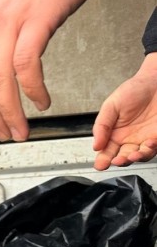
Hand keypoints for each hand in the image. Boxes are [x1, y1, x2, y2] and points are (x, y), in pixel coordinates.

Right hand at [92, 53, 156, 169]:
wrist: (156, 81)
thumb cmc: (135, 90)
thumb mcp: (110, 106)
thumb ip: (101, 126)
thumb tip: (96, 145)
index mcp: (114, 134)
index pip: (106, 152)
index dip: (103, 160)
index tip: (100, 165)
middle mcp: (129, 139)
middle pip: (122, 157)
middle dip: (119, 161)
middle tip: (116, 160)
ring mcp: (144, 139)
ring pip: (139, 156)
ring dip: (135, 158)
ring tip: (131, 155)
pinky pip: (154, 148)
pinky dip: (150, 149)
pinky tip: (147, 144)